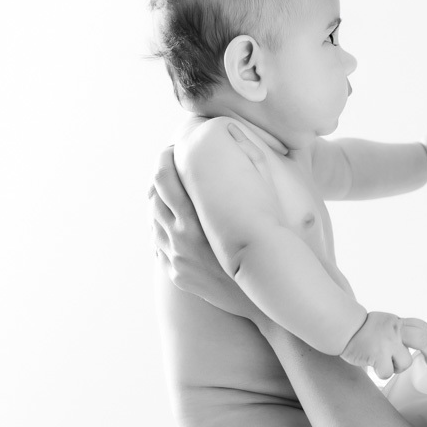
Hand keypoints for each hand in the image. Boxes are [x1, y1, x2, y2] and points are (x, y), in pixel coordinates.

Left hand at [149, 144, 264, 323]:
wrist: (269, 297)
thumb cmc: (272, 244)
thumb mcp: (263, 204)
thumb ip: (252, 163)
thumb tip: (236, 130)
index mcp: (196, 220)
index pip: (165, 178)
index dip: (166, 158)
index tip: (173, 148)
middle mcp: (180, 240)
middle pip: (154, 197)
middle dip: (161, 175)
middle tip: (170, 163)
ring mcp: (176, 260)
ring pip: (154, 221)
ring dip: (159, 201)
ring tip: (172, 189)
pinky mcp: (178, 275)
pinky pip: (159, 244)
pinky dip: (162, 227)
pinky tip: (174, 220)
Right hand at [340, 311, 426, 378]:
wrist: (343, 328)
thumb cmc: (364, 330)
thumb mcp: (385, 322)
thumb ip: (399, 330)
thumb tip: (420, 341)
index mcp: (397, 322)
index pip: (421, 326)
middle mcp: (395, 330)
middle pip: (422, 340)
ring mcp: (387, 342)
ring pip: (406, 362)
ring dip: (397, 367)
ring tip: (386, 362)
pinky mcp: (378, 355)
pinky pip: (388, 372)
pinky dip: (382, 372)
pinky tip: (375, 366)